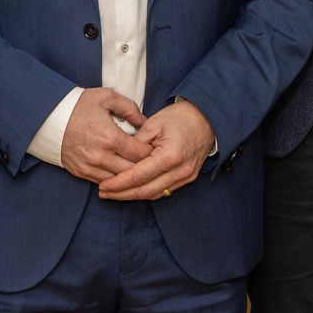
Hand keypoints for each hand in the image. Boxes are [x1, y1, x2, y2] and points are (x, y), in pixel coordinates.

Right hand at [60, 89, 151, 183]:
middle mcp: (100, 156)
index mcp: (109, 137)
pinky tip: (119, 171)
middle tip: (150, 159)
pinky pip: (102, 182)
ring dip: (129, 175)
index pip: (140, 154)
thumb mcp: (106, 97)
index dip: (151, 152)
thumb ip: (129, 108)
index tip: (154, 148)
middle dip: (144, 166)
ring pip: (118, 180)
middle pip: (132, 170)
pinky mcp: (80, 172)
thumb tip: (144, 121)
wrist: (47, 116)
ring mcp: (89, 166)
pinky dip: (113, 179)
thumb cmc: (77, 105)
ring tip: (136, 166)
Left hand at [98, 101, 215, 201]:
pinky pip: (163, 190)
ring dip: (133, 195)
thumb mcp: (154, 123)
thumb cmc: (181, 117)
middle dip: (122, 194)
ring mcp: (186, 177)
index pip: (138, 176)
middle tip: (104, 192)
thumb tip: (119, 157)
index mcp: (170, 156)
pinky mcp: (188, 178)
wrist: (208, 118)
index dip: (118, 183)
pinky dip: (146, 191)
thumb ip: (136, 142)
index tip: (103, 185)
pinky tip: (132, 189)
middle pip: (145, 191)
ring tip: (114, 192)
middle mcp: (180, 171)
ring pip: (154, 194)